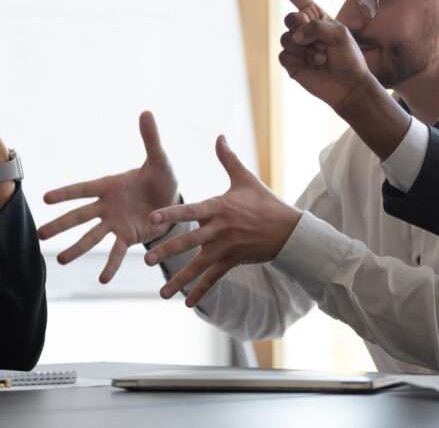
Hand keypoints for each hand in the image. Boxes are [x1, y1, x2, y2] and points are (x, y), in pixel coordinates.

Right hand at [38, 112, 177, 282]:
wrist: (174, 201)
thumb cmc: (162, 177)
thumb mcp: (159, 160)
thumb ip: (150, 139)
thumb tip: (146, 112)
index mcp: (109, 186)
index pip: (83, 189)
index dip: (65, 194)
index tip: (45, 198)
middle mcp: (107, 206)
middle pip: (79, 217)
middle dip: (60, 226)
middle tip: (40, 235)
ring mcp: (115, 224)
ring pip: (92, 238)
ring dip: (77, 249)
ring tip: (61, 261)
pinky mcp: (128, 237)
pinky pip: (117, 252)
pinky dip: (111, 265)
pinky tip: (103, 279)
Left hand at [144, 135, 300, 306]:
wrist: (290, 230)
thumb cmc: (264, 202)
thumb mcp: (245, 179)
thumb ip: (228, 159)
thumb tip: (219, 135)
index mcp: (219, 208)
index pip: (191, 211)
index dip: (171, 214)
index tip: (152, 218)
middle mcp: (220, 230)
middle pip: (190, 242)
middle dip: (168, 251)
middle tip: (147, 259)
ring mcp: (226, 248)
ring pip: (199, 266)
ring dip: (179, 279)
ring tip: (162, 293)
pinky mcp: (233, 262)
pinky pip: (214, 279)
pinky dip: (200, 291)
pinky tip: (186, 302)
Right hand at [264, 0, 378, 110]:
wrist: (348, 87)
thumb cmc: (349, 58)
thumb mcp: (340, 34)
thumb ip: (317, 27)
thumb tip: (295, 37)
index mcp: (317, 17)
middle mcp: (304, 30)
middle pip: (289, 18)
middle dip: (302, 27)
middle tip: (319, 41)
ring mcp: (296, 46)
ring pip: (285, 38)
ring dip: (305, 49)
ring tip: (321, 58)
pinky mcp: (290, 62)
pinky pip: (283, 54)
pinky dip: (298, 60)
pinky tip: (313, 66)